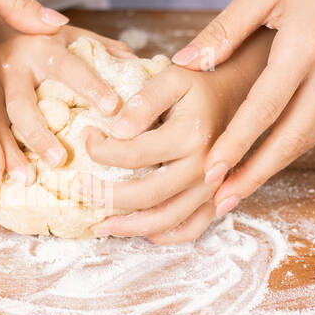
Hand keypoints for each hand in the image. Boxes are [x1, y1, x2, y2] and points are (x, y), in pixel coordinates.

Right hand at [0, 2, 137, 183]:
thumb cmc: (20, 26)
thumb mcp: (58, 27)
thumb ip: (96, 46)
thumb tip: (136, 66)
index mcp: (39, 46)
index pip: (68, 67)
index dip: (90, 85)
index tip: (113, 108)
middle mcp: (7, 66)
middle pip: (21, 106)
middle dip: (38, 135)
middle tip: (59, 161)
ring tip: (11, 181)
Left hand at [81, 58, 255, 243]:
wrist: (237, 96)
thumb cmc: (199, 86)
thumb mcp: (172, 78)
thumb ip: (143, 101)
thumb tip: (116, 130)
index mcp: (191, 136)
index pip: (133, 154)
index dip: (100, 150)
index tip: (86, 136)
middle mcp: (204, 168)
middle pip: (146, 194)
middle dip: (105, 195)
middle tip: (78, 188)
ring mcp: (211, 188)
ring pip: (165, 220)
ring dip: (128, 227)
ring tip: (100, 224)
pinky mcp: (214, 199)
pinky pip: (191, 229)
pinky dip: (164, 236)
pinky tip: (139, 231)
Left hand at [171, 0, 314, 217]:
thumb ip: (223, 30)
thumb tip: (184, 66)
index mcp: (307, 45)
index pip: (265, 108)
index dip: (236, 144)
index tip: (209, 173)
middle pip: (291, 137)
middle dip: (255, 174)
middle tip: (221, 203)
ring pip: (309, 136)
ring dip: (275, 166)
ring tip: (239, 190)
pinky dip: (294, 146)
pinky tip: (269, 158)